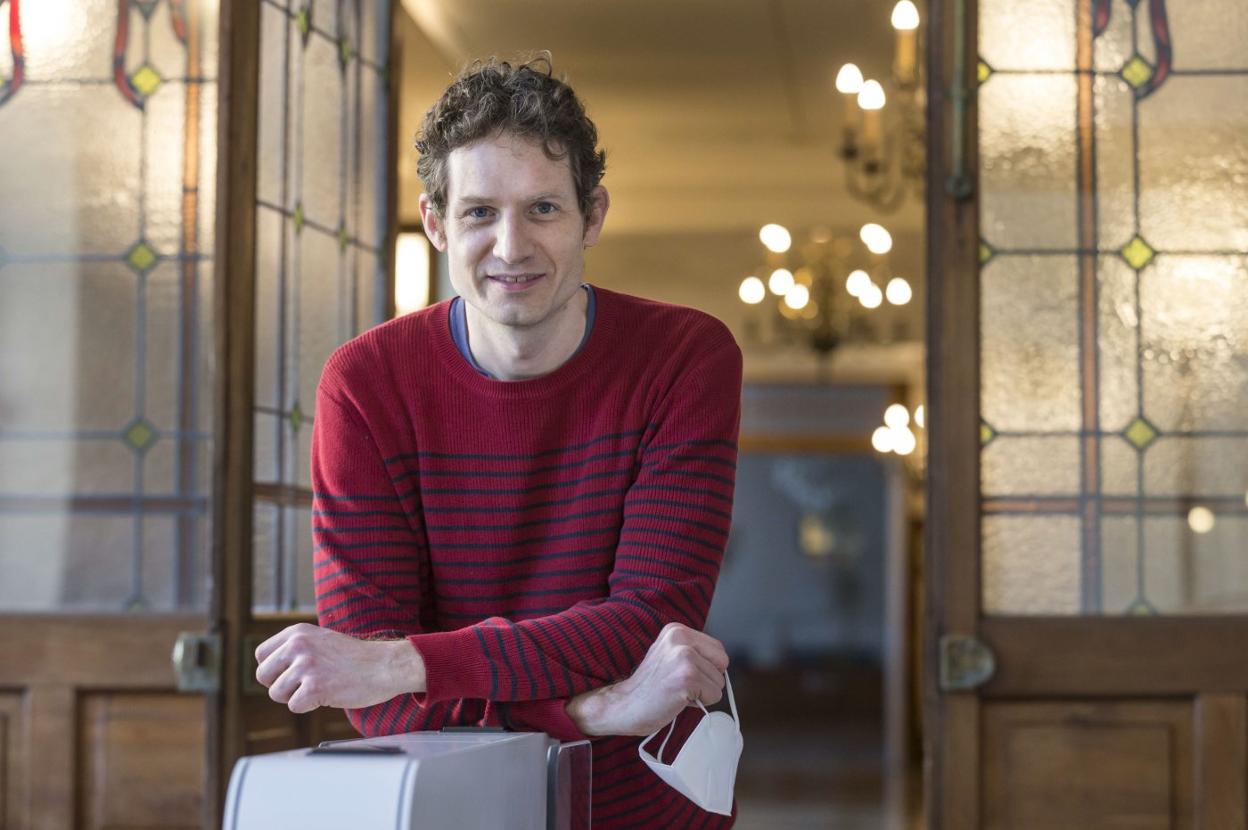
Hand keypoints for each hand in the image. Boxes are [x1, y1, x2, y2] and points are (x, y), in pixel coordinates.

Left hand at [254, 623, 425, 713]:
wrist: (385, 666)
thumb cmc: (355, 658)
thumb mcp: (320, 641)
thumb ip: (294, 649)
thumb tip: (265, 671)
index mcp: (297, 632)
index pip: (261, 655)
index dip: (273, 670)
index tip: (291, 673)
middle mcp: (298, 645)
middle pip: (263, 676)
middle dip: (281, 686)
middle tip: (305, 684)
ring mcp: (306, 665)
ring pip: (276, 694)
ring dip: (296, 697)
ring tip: (320, 687)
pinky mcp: (314, 687)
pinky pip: (294, 706)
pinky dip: (309, 706)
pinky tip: (328, 694)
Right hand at [567, 622, 728, 736]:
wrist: (622, 705)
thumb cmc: (648, 687)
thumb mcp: (669, 656)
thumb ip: (693, 652)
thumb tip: (722, 662)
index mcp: (676, 630)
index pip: (717, 649)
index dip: (706, 668)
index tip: (681, 675)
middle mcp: (681, 638)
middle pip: (722, 663)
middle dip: (708, 679)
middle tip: (680, 685)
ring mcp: (684, 657)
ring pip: (719, 681)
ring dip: (702, 693)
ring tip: (676, 692)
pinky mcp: (688, 678)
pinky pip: (714, 696)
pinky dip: (700, 703)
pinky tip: (677, 699)